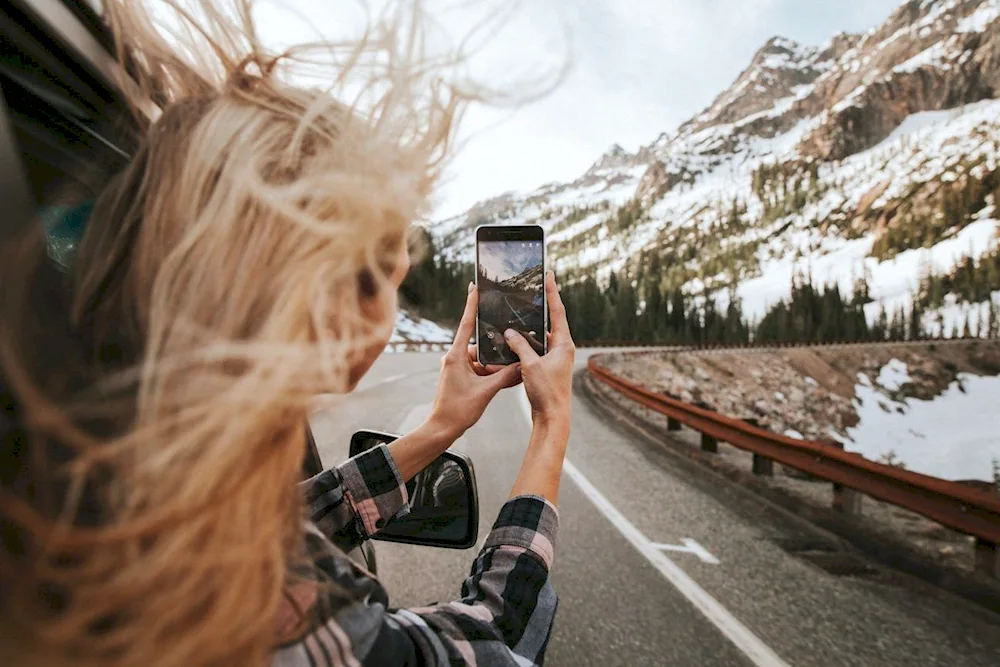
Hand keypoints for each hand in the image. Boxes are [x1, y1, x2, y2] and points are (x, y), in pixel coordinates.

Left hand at [427, 284, 522, 438]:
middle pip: (480, 345)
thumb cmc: (458, 410)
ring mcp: (457, 368)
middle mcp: (455, 358)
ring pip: (483, 360)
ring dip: (496, 365)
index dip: (471, 304)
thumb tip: (522, 365)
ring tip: (514, 365)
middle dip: (497, 347)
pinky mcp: (461, 377)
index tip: (474, 287)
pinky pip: (480, 370)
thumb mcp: (486, 391)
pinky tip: (508, 377)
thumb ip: (505, 376)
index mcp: (456, 356)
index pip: (466, 324)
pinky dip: (492, 374)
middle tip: (514, 340)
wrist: (442, 429)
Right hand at [504, 271, 575, 430]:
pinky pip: (536, 348)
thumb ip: (520, 346)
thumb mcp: (530, 365)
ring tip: (519, 311)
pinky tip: (514, 339)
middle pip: (551, 320)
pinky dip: (526, 342)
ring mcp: (555, 358)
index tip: (549, 274)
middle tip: (533, 288)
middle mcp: (562, 348)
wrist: (553, 417)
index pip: (557, 311)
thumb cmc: (546, 392)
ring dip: (530, 326)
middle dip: (541, 305)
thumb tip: (509, 332)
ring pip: (541, 336)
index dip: (552, 292)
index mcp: (563, 344)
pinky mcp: (547, 367)